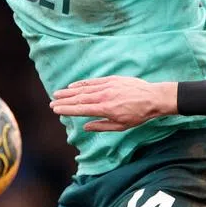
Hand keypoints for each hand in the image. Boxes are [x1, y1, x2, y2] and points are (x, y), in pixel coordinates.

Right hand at [51, 76, 177, 130]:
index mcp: (105, 109)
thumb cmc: (139, 115)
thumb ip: (101, 126)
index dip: (67, 109)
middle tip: (52, 102)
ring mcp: (108, 86)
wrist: (153, 98)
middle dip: (64, 100)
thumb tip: (85, 127)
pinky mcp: (112, 79)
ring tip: (58, 93)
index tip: (56, 110)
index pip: (81, 109)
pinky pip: (93, 81)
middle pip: (79, 98)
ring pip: (84, 89)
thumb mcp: (121, 126)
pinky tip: (73, 85)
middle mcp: (104, 96)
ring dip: (70, 92)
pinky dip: (82, 83)